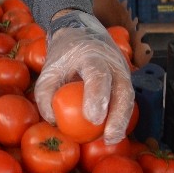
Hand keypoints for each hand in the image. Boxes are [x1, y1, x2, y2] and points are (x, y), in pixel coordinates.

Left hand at [34, 11, 134, 143]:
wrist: (81, 33)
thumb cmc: (63, 55)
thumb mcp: (48, 69)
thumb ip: (45, 93)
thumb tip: (52, 121)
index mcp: (91, 55)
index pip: (98, 75)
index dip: (97, 96)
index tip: (93, 118)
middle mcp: (112, 62)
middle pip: (122, 89)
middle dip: (118, 115)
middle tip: (109, 136)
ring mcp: (123, 70)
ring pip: (129, 97)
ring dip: (123, 120)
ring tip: (112, 140)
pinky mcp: (125, 79)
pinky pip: (126, 100)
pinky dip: (121, 117)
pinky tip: (113, 133)